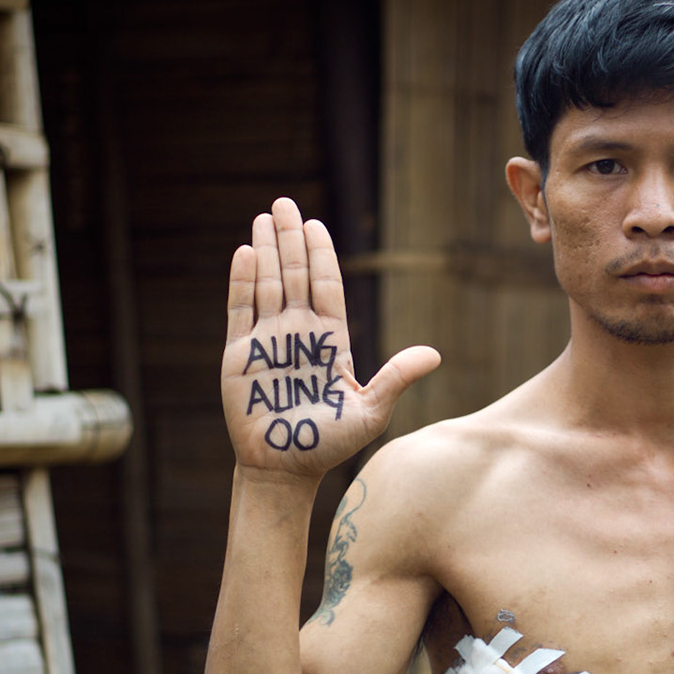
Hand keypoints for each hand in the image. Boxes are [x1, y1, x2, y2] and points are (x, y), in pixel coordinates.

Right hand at [221, 198, 439, 479]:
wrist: (287, 470)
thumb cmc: (331, 444)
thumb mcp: (371, 410)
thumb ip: (396, 377)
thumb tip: (435, 354)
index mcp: (330, 340)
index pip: (325, 286)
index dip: (321, 254)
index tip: (315, 224)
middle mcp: (297, 333)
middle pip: (294, 275)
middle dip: (290, 239)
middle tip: (284, 203)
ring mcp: (267, 341)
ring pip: (267, 284)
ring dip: (266, 250)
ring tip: (264, 216)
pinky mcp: (238, 355)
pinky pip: (239, 310)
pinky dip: (242, 281)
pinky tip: (246, 252)